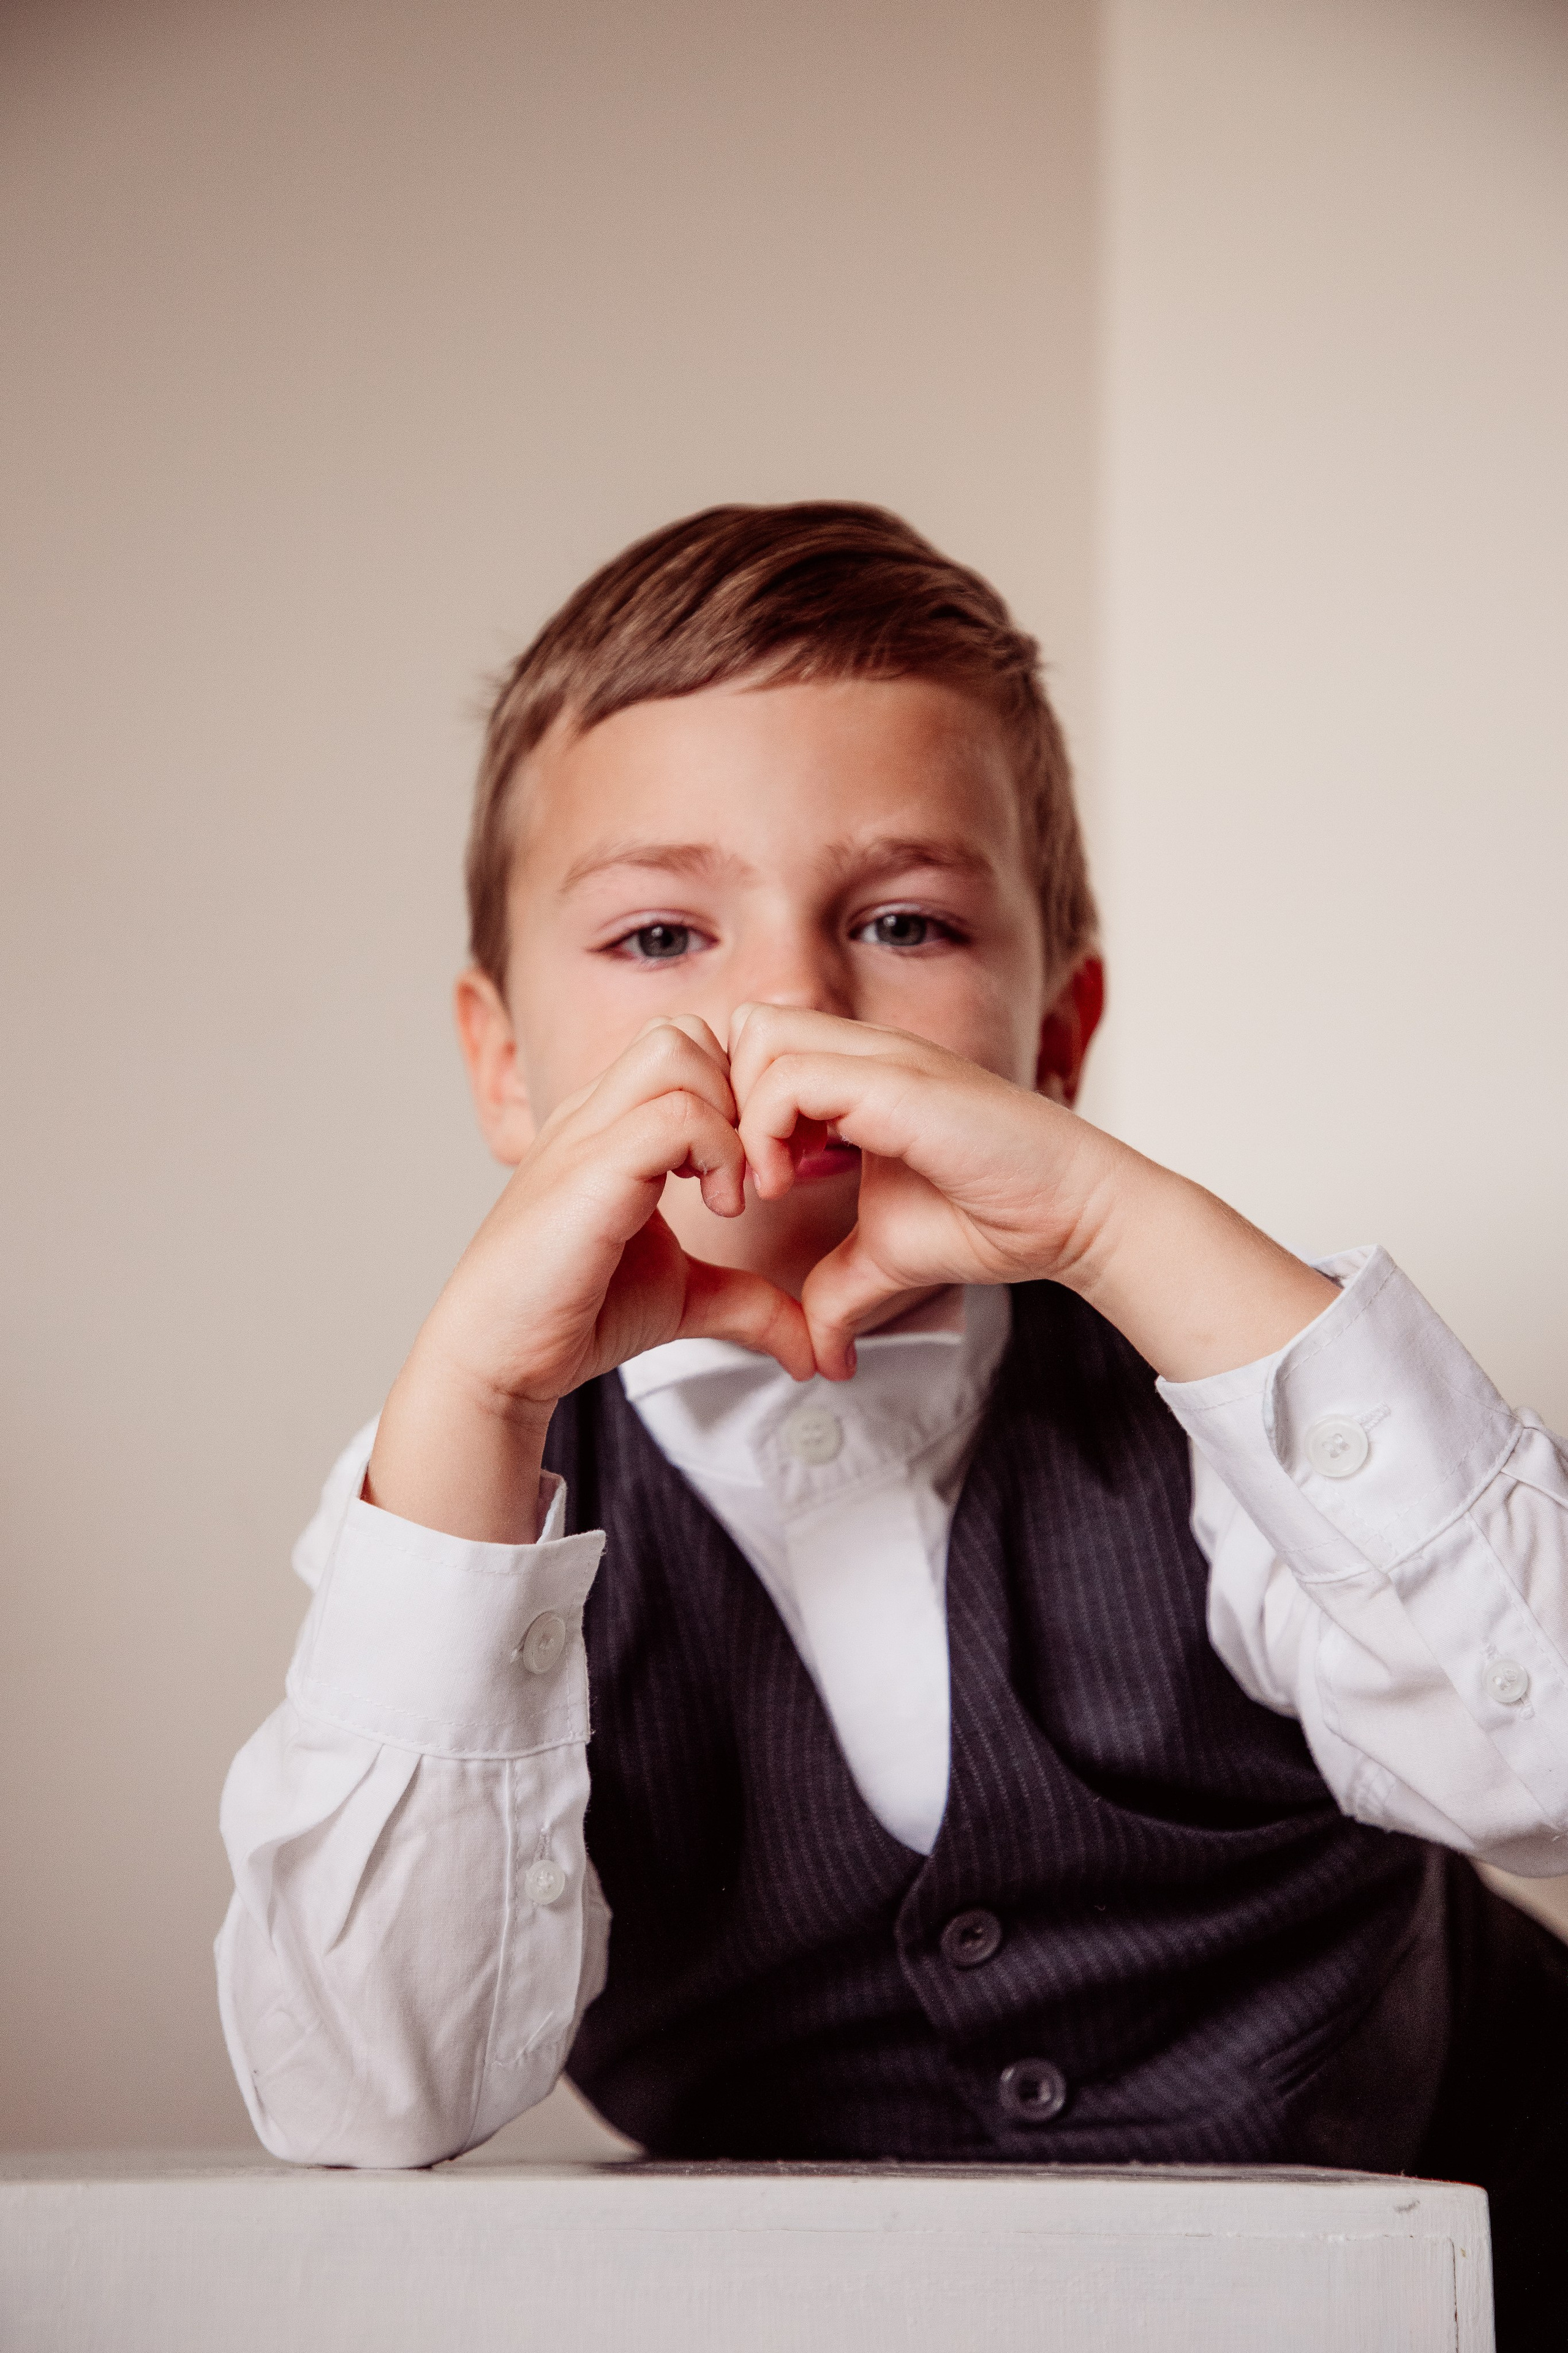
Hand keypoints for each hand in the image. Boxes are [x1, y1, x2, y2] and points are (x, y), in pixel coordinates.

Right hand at [367, 1017, 810, 1540]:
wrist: (498, 1358)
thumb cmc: (572, 1316)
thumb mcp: (685, 1298)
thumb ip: (749, 1302)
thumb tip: (813, 1345)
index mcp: (611, 1125)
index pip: (686, 1049)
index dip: (738, 1095)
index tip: (756, 1167)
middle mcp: (594, 1114)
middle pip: (684, 1031)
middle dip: (738, 1090)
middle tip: (749, 1167)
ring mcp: (586, 1135)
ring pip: (678, 1051)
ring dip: (729, 1115)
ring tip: (731, 1189)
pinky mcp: (587, 1171)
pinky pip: (672, 1116)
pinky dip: (717, 1152)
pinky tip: (719, 1207)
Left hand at [727, 1004, 1338, 1382]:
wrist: (1072, 1215)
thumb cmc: (993, 1218)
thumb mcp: (887, 1256)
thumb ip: (840, 1289)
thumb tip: (820, 1352)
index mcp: (860, 1073)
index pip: (758, 1044)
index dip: (735, 1104)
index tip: (748, 1177)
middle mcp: (867, 1049)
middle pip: (747, 1026)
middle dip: (726, 1099)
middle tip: (745, 1174)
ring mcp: (882, 1057)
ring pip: (759, 1039)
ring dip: (744, 1116)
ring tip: (769, 1183)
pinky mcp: (896, 1082)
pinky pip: (790, 1077)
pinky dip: (768, 1131)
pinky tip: (790, 1186)